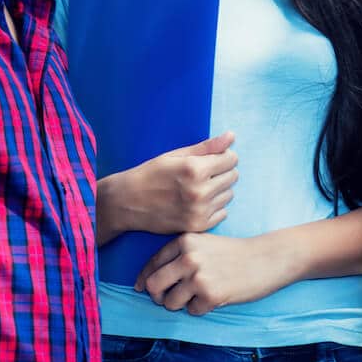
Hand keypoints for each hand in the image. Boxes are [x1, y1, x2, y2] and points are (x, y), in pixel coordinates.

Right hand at [103, 132, 237, 236]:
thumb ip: (207, 147)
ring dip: (219, 190)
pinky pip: (223, 212)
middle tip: (204, 174)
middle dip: (223, 172)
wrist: (127, 202)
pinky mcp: (198, 226)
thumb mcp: (176, 155)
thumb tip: (232, 136)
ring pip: (229, 194)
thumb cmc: (151, 174)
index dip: (223, 157)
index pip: (231, 159)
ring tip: (199, 188)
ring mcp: (199, 211)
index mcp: (195, 169)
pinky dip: (214, 207)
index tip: (212, 159)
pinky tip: (198, 203)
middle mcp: (200, 191)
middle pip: (233, 176)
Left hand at [135, 231, 299, 315]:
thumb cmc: (235, 252)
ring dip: (181, 304)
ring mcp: (199, 276)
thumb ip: (179, 255)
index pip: (152, 264)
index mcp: (185, 241)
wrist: (268, 258)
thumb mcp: (205, 243)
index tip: (143, 288)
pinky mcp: (210, 295)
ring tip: (198, 296)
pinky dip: (201, 308)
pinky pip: (192, 311)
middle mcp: (188, 257)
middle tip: (168, 298)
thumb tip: (147, 281)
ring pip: (170, 303)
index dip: (145, 279)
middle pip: (154, 286)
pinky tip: (216, 297)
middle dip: (158, 296)